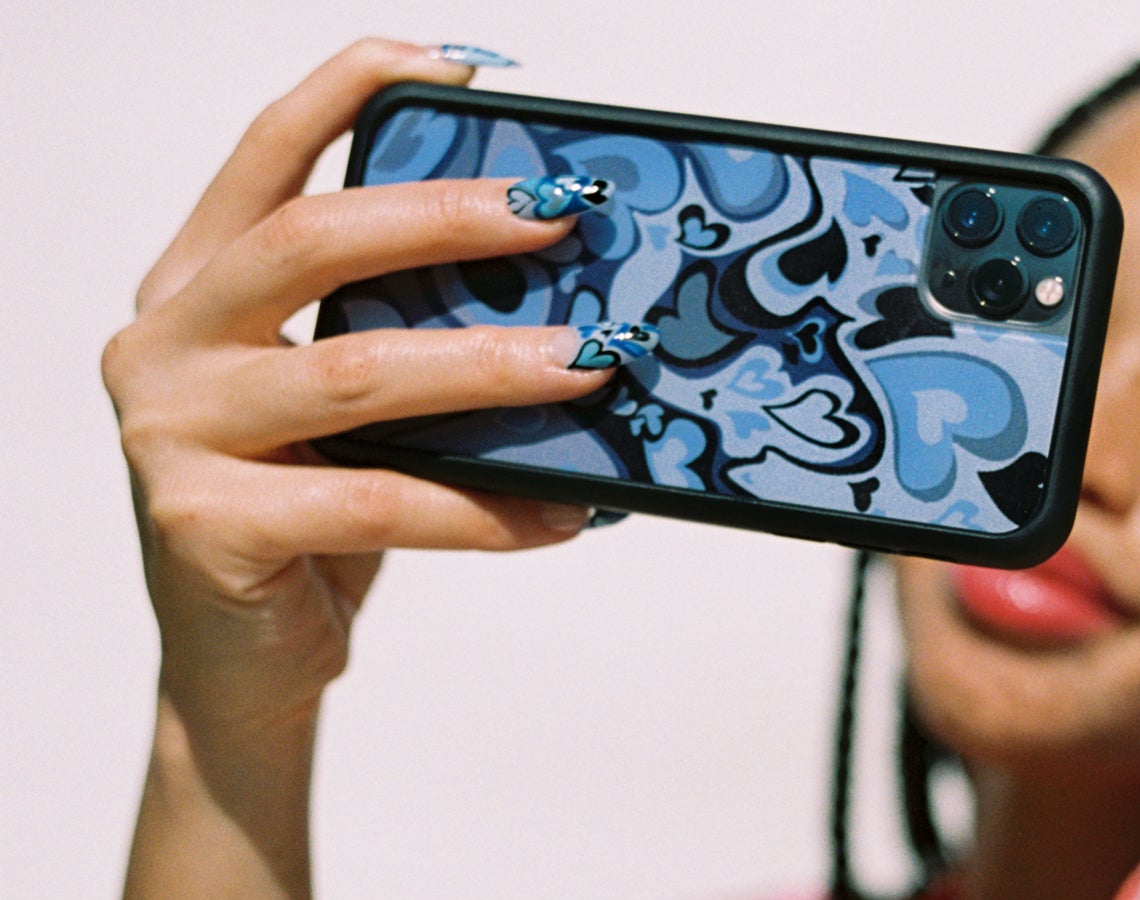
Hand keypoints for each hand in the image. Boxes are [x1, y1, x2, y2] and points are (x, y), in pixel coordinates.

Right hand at [105, 39, 608, 895]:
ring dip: (490, 366)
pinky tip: (565, 512)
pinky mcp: (206, 526)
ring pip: (354, 372)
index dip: (352, 88)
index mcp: (196, 286)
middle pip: (309, 240)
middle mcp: (166, 342)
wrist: (240, 661)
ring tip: (593, 363)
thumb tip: (568, 296)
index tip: (461, 65)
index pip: (265, 154)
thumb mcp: (344, 405)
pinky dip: (486, 506)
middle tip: (560, 212)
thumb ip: (402, 336)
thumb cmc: (309, 513)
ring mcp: (174, 433)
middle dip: (445, 215)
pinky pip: (379, 501)